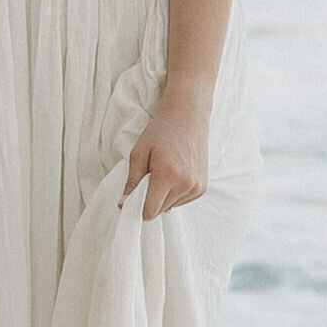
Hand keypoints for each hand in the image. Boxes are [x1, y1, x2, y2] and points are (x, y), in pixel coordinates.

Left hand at [121, 84, 211, 219]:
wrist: (188, 115)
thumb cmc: (162, 130)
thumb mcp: (139, 153)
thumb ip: (131, 182)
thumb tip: (124, 204)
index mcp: (168, 176)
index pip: (150, 211)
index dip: (138, 207)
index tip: (133, 197)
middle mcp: (185, 184)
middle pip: (160, 211)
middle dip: (150, 199)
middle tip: (149, 177)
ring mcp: (196, 187)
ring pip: (170, 207)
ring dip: (163, 196)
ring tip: (164, 172)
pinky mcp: (202, 187)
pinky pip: (182, 201)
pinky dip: (174, 193)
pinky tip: (175, 174)